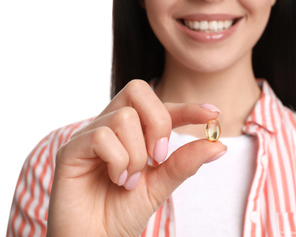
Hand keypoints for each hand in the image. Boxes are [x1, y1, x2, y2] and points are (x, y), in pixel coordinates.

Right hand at [47, 80, 225, 235]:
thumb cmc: (124, 211)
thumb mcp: (161, 184)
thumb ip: (185, 162)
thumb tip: (219, 145)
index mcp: (132, 132)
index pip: (160, 107)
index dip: (187, 107)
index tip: (213, 113)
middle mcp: (110, 126)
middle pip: (138, 90)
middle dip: (158, 123)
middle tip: (159, 156)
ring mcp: (89, 135)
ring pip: (124, 117)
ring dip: (136, 154)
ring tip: (130, 180)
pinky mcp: (71, 149)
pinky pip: (102, 136)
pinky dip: (118, 161)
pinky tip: (116, 180)